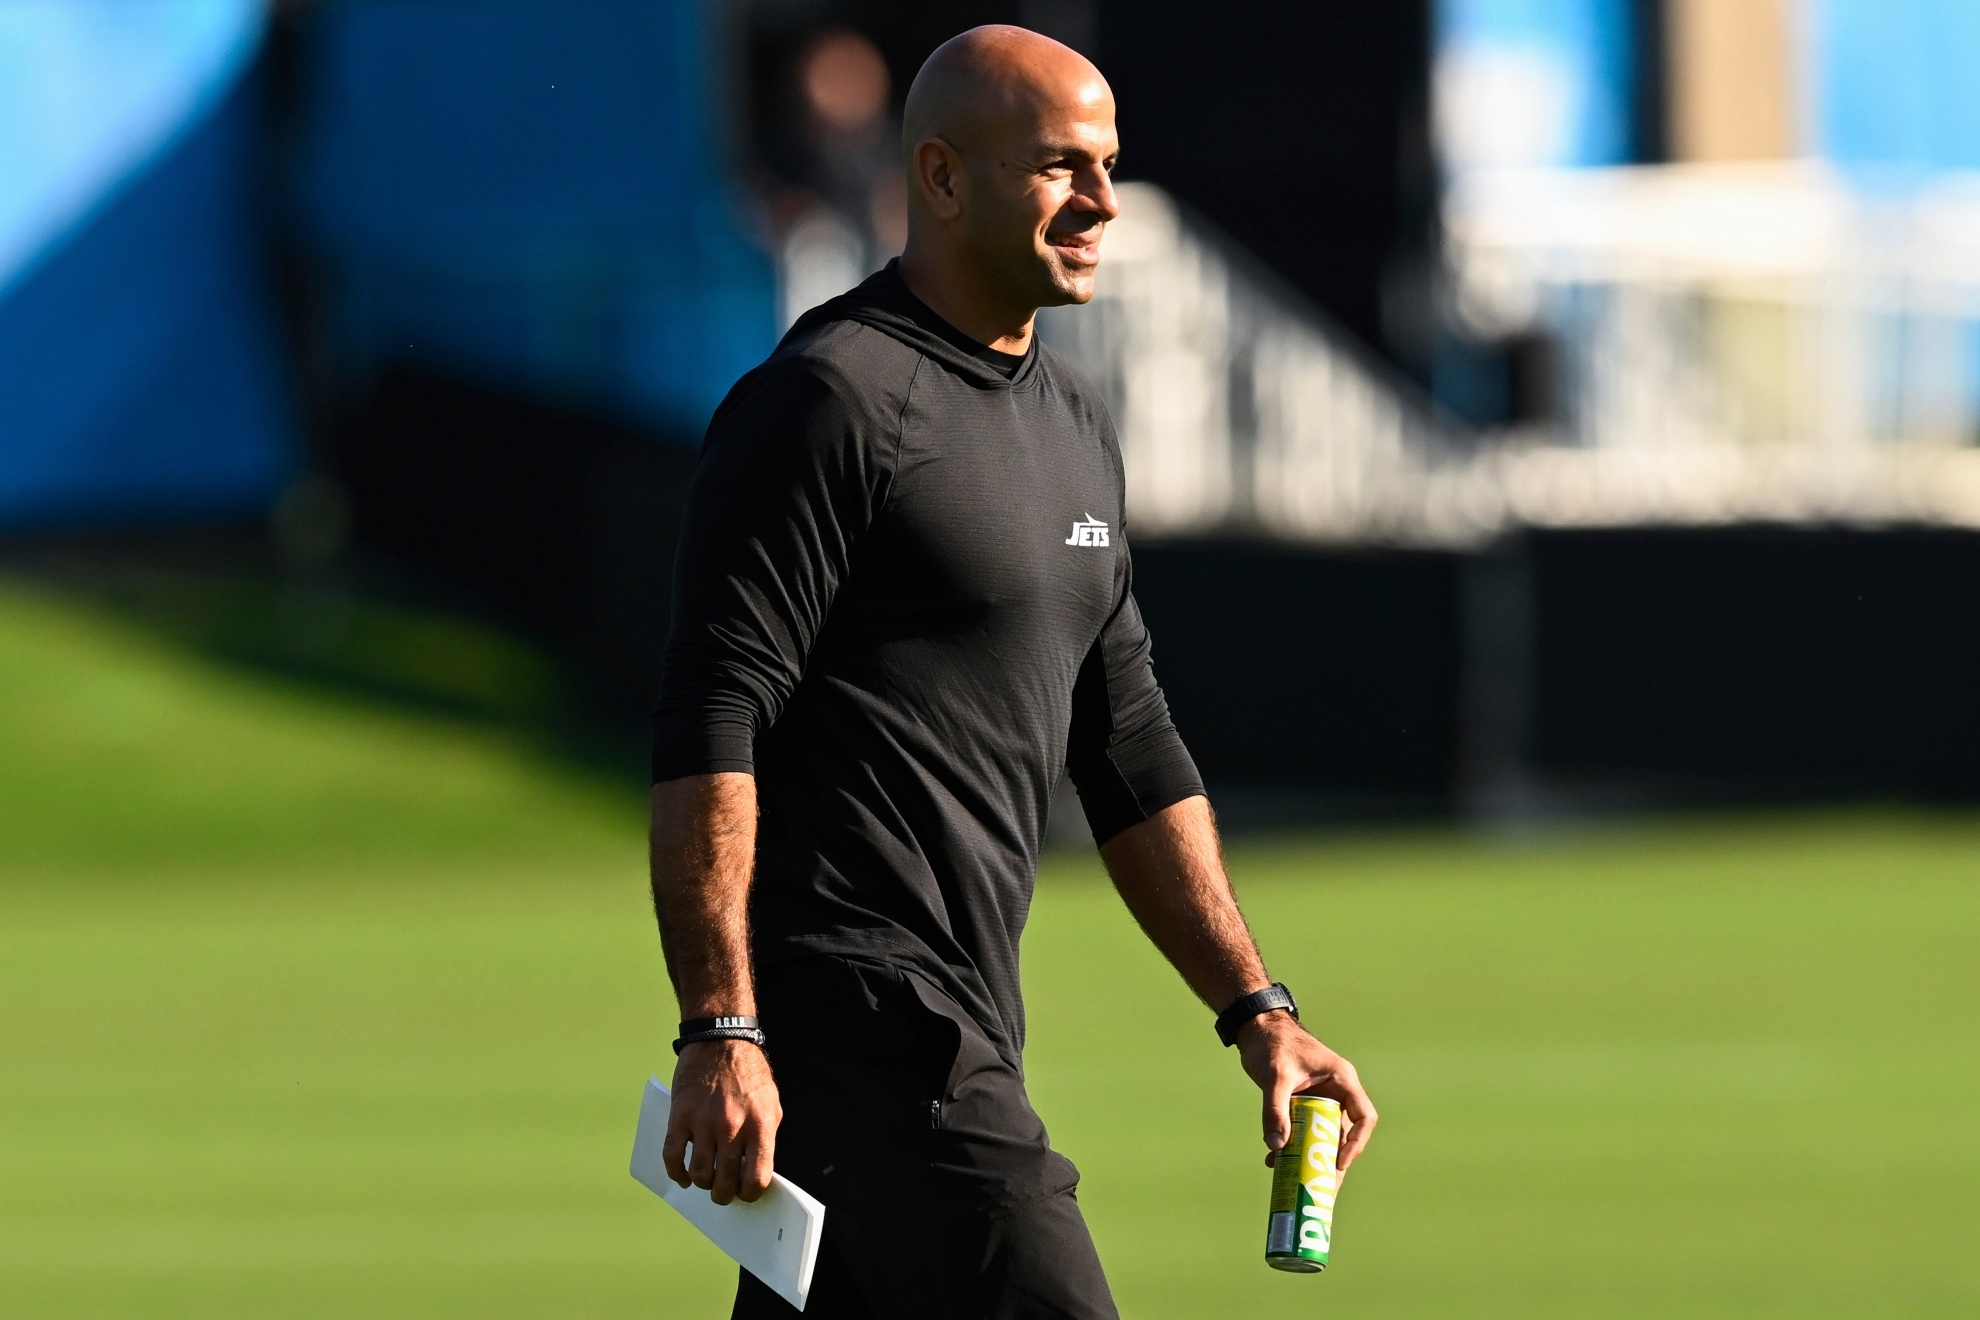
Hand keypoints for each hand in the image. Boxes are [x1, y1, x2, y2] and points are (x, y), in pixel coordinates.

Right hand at [663, 1038, 781, 1204]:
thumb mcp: (771, 1104)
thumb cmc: (749, 1073)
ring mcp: (704, 1123)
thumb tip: (755, 1171)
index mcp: (760, 1125)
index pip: (756, 1178)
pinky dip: (676, 1173)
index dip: (750, 1194)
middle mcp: (732, 1127)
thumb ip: (764, 1138)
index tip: (746, 1194)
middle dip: (724, 1195)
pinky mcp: (680, 1116)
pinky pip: (673, 1156)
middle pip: (725, 1181)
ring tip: (706, 1179)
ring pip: (699, 1174)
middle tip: (723, 1193)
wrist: (721, 1040)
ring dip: (702, 1183)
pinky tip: (683, 1175)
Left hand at [1238, 1010, 1376, 1172]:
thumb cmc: (1272, 1043)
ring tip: (1303, 1186)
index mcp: (1342, 1079)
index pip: (1363, 1116)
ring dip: (1312, 1159)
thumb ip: (1275, 1109)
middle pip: (1344, 1133)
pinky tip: (1275, 1161)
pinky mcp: (1303, 1103)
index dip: (1355, 1142)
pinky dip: (1293, 1146)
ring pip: (1324, 1135)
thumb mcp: (1275, 1076)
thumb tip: (1276, 1146)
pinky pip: (1305, 1130)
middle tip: (1325, 1191)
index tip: (1337, 1162)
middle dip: (1334, 1163)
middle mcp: (1336, 1091)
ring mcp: (1320, 1098)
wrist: (1256, 1027)